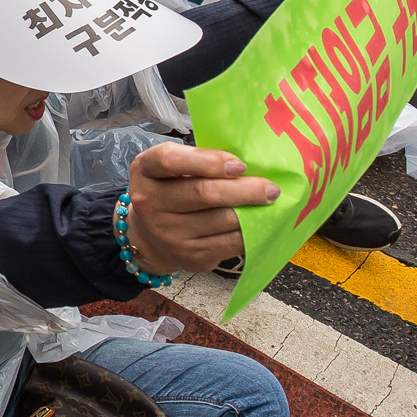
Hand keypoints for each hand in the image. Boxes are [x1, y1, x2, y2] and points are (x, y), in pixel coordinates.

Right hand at [121, 143, 279, 275]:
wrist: (150, 237)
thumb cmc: (170, 191)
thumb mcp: (172, 169)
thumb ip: (200, 161)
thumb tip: (249, 165)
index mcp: (145, 171)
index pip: (170, 160)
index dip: (209, 161)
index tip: (239, 165)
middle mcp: (150, 203)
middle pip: (204, 193)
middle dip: (244, 189)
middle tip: (270, 188)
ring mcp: (169, 233)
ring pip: (222, 219)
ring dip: (252, 211)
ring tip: (268, 202)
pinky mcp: (189, 255)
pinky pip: (230, 243)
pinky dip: (250, 232)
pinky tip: (258, 223)